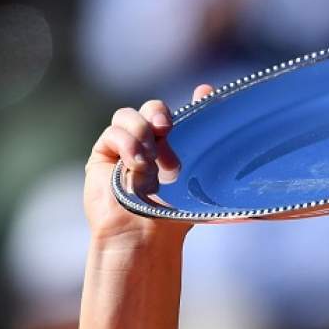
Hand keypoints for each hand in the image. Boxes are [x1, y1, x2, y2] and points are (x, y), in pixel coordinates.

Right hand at [83, 84, 215, 242]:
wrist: (143, 236)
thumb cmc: (173, 218)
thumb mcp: (200, 184)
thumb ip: (211, 156)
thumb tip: (225, 130)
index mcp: (174, 151)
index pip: (183, 118)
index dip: (194, 102)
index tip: (205, 92)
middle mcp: (150, 146)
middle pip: (152, 110)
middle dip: (158, 112)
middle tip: (167, 127)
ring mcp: (125, 149)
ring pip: (128, 116)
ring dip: (141, 131)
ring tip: (150, 161)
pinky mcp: (104, 154)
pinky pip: (113, 132)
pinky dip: (126, 143)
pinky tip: (137, 164)